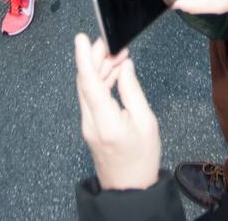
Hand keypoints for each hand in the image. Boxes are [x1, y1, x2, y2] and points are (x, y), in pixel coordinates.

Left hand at [74, 33, 160, 190]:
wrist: (129, 187)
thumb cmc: (141, 159)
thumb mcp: (146, 122)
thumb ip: (132, 91)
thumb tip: (124, 66)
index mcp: (106, 121)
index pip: (89, 83)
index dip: (84, 58)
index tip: (81, 39)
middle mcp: (91, 122)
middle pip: (86, 82)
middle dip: (95, 58)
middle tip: (111, 42)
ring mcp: (87, 124)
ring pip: (87, 88)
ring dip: (99, 69)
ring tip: (117, 55)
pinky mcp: (89, 126)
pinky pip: (91, 97)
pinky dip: (100, 82)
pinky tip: (113, 74)